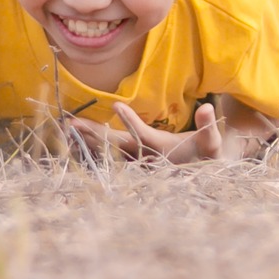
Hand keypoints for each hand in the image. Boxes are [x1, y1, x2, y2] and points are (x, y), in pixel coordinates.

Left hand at [71, 101, 227, 164]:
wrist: (202, 174)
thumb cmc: (207, 155)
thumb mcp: (210, 141)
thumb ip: (208, 125)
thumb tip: (208, 107)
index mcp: (159, 150)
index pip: (142, 135)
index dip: (131, 120)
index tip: (116, 105)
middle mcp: (144, 156)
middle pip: (115, 143)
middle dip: (94, 133)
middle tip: (71, 123)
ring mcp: (136, 159)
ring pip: (108, 148)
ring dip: (88, 139)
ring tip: (68, 127)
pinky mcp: (133, 159)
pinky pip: (108, 151)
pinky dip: (93, 144)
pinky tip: (78, 138)